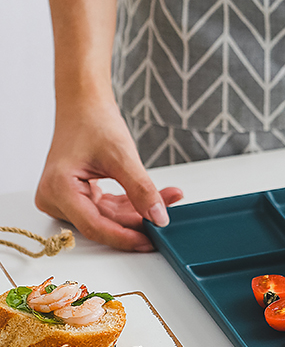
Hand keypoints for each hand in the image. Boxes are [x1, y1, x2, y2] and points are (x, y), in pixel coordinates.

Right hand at [35, 97, 182, 251]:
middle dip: (137, 220)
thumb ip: (141, 190)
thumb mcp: (122, 156)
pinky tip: (154, 198)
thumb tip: (158, 218)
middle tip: (167, 217)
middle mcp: (54, 198)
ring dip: (138, 211)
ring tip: (167, 198)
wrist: (84, 106)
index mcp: (58, 189)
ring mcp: (64, 199)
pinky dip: (130, 204)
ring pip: (107, 217)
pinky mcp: (76, 196)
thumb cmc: (94, 122)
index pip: (94, 226)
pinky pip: (106, 208)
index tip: (151, 241)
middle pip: (102, 223)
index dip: (125, 237)